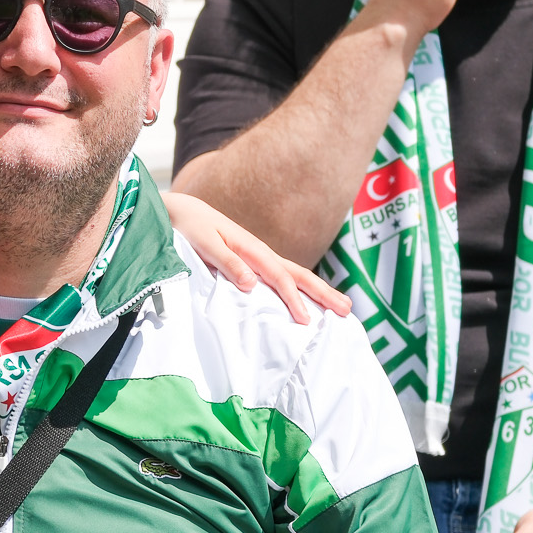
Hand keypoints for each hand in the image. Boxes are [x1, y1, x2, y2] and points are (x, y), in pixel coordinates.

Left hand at [162, 191, 350, 324]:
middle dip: (324, 293)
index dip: (294, 300)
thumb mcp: (205, 244)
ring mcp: (260, 257)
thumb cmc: (193, 228)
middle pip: (299, 275)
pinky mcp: (255, 261)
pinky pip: (283, 276)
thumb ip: (227, 263)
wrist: (185, 212)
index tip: (306, 320)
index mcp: (253, 250)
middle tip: (347, 311)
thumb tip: (251, 284)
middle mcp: (262, 253)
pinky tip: (308, 299)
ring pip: (296, 275)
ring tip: (341, 305)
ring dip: (319, 290)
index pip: (280, 278)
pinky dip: (301, 287)